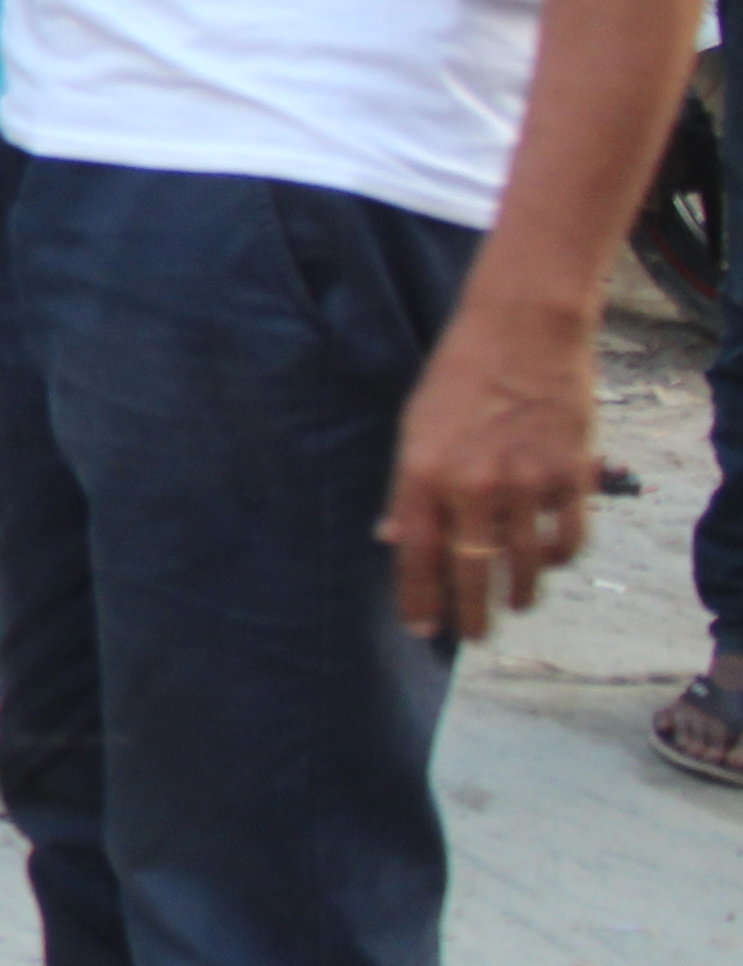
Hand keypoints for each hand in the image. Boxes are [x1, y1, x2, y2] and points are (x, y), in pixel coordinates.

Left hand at [381, 295, 597, 640]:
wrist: (523, 330)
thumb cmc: (459, 374)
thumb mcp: (413, 426)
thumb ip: (408, 487)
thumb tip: (394, 538)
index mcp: (423, 474)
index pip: (416, 557)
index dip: (418, 600)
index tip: (422, 629)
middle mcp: (473, 487)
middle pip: (471, 573)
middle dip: (471, 615)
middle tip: (474, 636)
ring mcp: (526, 484)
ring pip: (525, 566)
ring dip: (520, 593)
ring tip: (515, 604)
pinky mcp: (571, 477)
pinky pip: (568, 539)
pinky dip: (559, 558)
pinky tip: (550, 562)